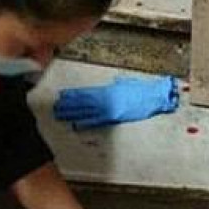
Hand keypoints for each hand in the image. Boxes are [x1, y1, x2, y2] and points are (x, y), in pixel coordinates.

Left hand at [54, 74, 178, 128]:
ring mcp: (107, 108)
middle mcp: (104, 98)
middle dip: (68, 105)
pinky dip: (86, 122)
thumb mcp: (126, 84)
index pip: (85, 93)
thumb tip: (112, 84)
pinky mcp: (113, 117)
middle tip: (55, 107)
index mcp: (106, 90)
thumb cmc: (142, 90)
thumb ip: (117, 85)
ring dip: (72, 113)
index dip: (72, 95)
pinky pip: (96, 121)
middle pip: (81, 102)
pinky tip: (76, 124)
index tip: (62, 96)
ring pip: (85, 111)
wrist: (153, 96)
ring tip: (60, 115)